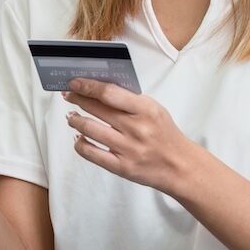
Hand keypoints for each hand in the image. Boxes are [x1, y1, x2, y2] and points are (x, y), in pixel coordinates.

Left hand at [61, 78, 196, 195]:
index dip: (88, 86)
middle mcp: (136, 129)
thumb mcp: (154, 110)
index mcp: (146, 110)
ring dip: (76, 121)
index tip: (74, 82)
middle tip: (69, 95)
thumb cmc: (165, 134)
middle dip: (77, 100)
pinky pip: (91, 153)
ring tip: (72, 117)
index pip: (109, 93)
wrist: (180, 166)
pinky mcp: (121, 167)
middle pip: (97, 109)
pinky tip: (79, 138)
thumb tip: (98, 90)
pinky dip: (80, 144)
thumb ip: (129, 101)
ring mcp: (128, 149)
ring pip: (90, 130)